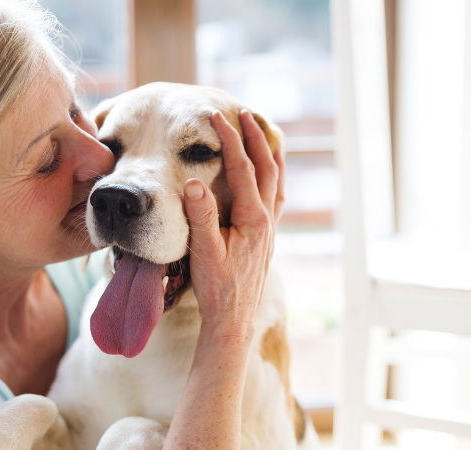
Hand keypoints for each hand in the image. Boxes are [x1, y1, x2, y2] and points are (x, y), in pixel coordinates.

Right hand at [183, 110, 284, 336]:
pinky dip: (272, 177)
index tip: (215, 117)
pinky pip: (275, 197)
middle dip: (255, 137)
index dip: (230, 140)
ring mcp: (270, 229)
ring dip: (269, 154)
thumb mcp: (203, 252)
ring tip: (264, 133)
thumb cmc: (217, 288)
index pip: (242, 168)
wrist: (233, 320)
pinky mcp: (266, 238)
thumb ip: (200, 216)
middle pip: (266, 168)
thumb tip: (194, 182)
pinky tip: (268, 175)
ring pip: (276, 181)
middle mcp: (267, 220)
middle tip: (244, 113)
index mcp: (253, 219)